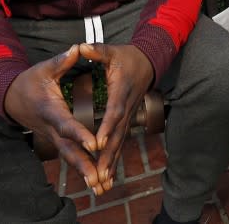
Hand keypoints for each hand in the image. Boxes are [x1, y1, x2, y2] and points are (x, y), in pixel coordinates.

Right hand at [4, 46, 100, 192]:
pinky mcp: (56, 140)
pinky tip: (95, 179)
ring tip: (100, 187)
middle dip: (84, 164)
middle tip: (98, 178)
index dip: (81, 134)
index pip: (67, 125)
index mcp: (50, 110)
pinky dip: (82, 168)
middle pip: (68, 150)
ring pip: (69, 157)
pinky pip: (70, 155)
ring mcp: (52, 137)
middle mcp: (51, 128)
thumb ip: (62, 61)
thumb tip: (78, 48)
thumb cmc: (29, 81)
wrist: (10, 97)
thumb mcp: (44, 68)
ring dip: (84, 171)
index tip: (95, 144)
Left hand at [77, 43, 153, 193]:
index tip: (98, 142)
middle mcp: (127, 107)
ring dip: (112, 162)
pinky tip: (109, 176)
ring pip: (121, 142)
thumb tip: (80, 46)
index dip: (107, 127)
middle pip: (119, 134)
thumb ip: (97, 51)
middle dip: (109, 155)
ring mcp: (129, 116)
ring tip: (103, 182)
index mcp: (121, 91)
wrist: (148, 62)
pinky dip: (115, 159)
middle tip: (99, 173)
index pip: (114, 111)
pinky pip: (121, 142)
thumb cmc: (127, 56)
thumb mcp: (112, 51)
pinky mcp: (128, 121)